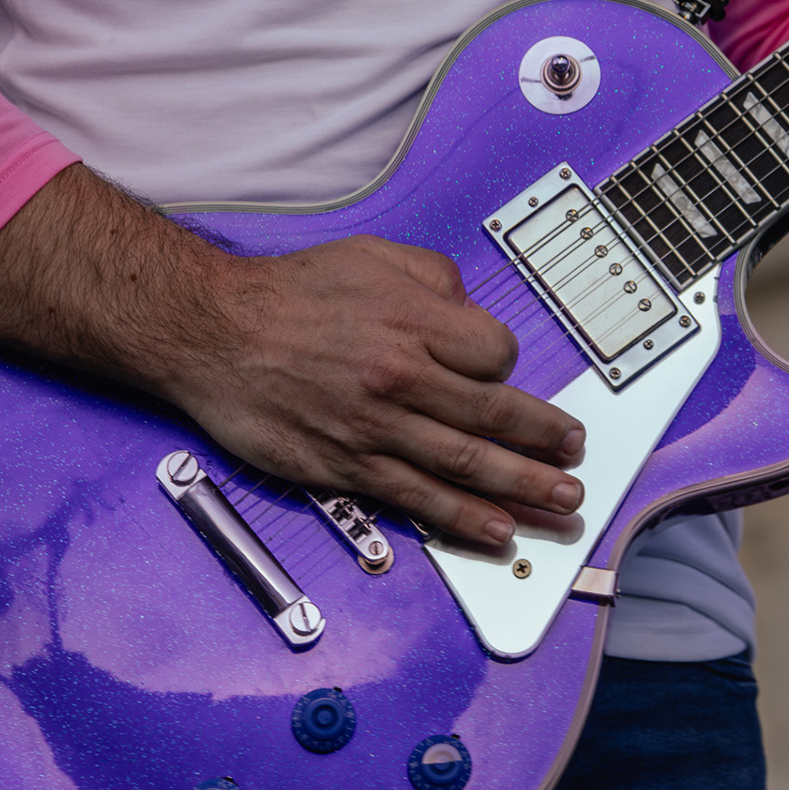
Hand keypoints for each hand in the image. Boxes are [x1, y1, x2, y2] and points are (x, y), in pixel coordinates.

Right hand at [176, 235, 585, 546]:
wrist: (210, 333)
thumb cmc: (292, 293)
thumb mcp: (372, 257)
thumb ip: (434, 279)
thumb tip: (471, 314)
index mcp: (412, 322)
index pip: (495, 355)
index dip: (510, 368)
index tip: (508, 378)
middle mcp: (400, 377)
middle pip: (494, 417)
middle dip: (545, 442)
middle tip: (578, 458)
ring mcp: (374, 427)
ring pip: (465, 465)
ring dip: (523, 488)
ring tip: (562, 502)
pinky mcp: (345, 466)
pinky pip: (417, 497)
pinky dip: (463, 518)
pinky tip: (499, 532)